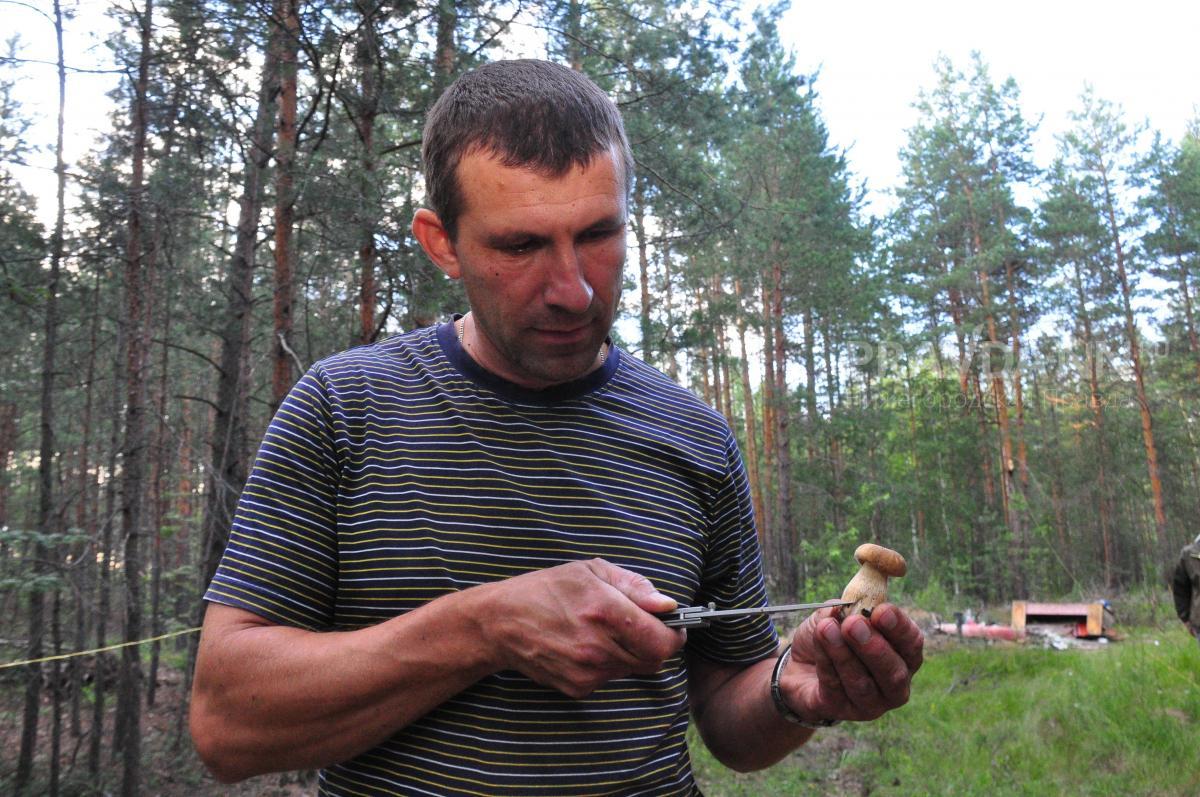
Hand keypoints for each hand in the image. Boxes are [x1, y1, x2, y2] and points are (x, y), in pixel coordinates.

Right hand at [481, 559, 686, 697]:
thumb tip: (667, 604)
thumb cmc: (546, 590)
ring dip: (631, 653)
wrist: (501, 622)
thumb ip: (634, 586)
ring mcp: (587, 671)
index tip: (674, 625)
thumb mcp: (590, 571)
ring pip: (633, 669)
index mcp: (605, 610)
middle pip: (653, 659)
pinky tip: (588, 645)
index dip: (675, 634)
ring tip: (607, 631)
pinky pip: (610, 678)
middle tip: (643, 626)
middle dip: (655, 643)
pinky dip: (609, 664)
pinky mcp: (577, 687)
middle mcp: (598, 646)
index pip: (661, 639)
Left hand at [778, 603, 922, 722]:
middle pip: (894, 673)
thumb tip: (844, 606)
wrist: (799, 665)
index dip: (899, 628)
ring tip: (826, 628)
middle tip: (853, 624)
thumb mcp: (837, 615)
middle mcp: (893, 685)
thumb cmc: (830, 637)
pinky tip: (817, 641)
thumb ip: (845, 608)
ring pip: (862, 684)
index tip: (880, 610)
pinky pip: (834, 687)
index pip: (912, 644)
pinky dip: (825, 661)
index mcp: (902, 656)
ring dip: (843, 654)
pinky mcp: (839, 709)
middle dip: (873, 647)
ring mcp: (869, 703)